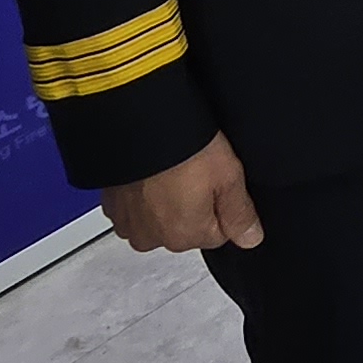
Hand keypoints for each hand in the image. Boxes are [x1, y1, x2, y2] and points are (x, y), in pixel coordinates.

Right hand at [102, 131, 262, 253]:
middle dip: (193, 204)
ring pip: (160, 219)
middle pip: (187, 228)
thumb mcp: (227, 175)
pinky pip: (136, 208)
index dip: (222, 204)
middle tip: (193, 171)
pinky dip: (143, 193)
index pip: (218, 233)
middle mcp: (152, 238)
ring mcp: (129, 223)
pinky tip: (151, 172)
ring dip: (166, 200)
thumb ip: (240, 214)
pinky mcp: (112, 206)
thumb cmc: (182, 146)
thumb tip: (250, 238)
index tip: (216, 180)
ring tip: (172, 170)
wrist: (139, 123)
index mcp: (184, 236)